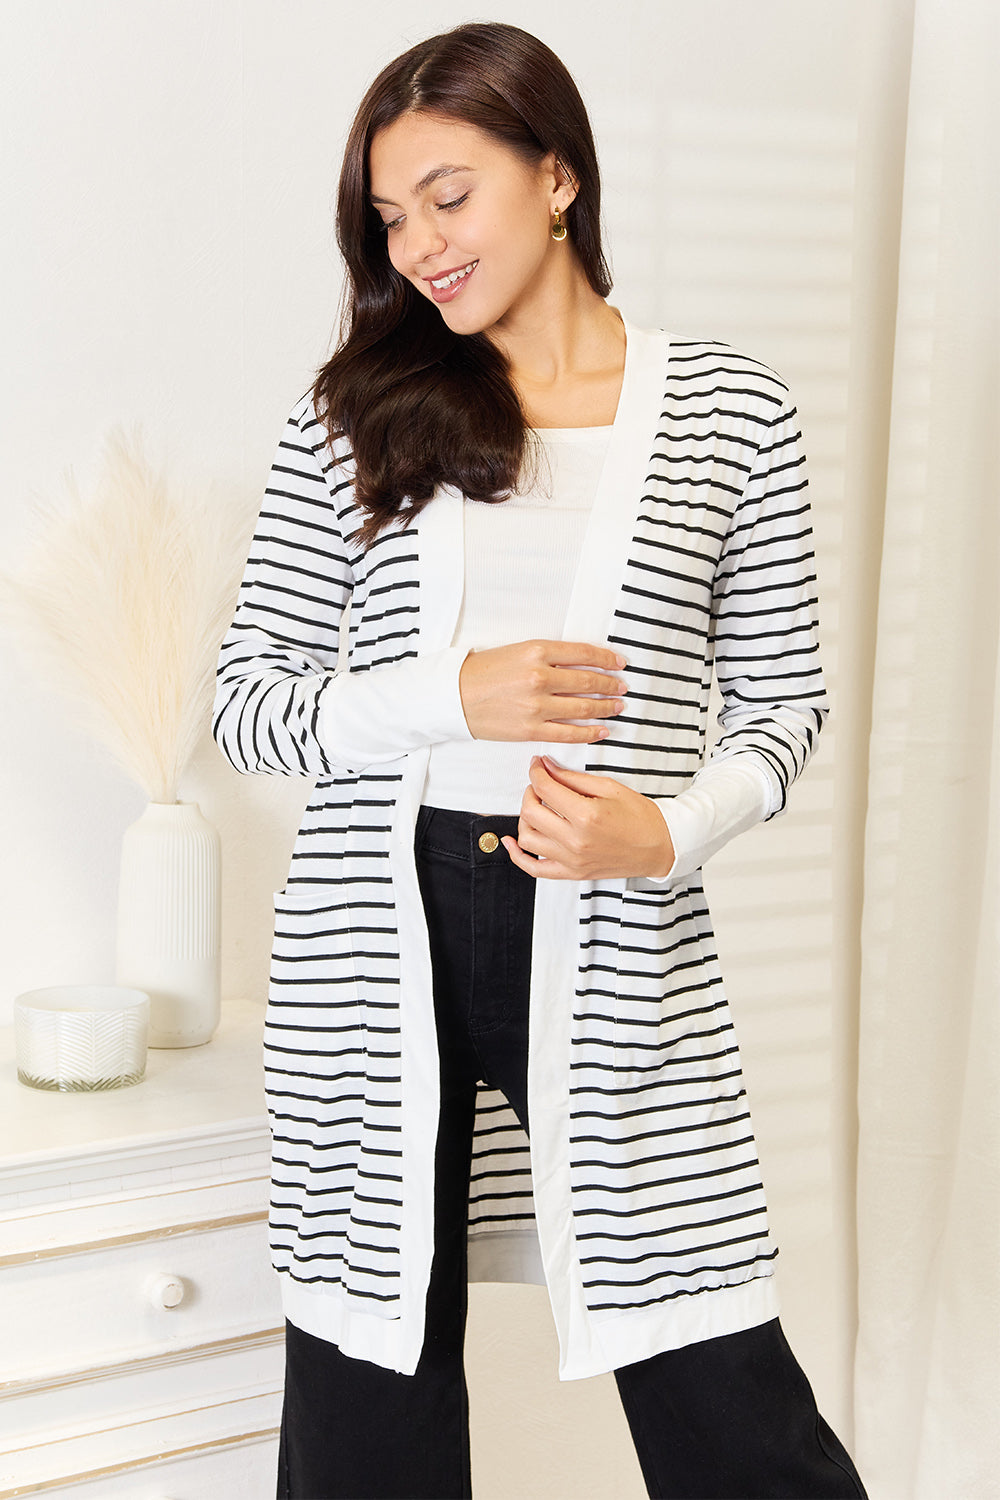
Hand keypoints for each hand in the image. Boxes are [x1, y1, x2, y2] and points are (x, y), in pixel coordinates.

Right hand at [459, 640, 627, 743]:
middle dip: (610, 685)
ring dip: (605, 707)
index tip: (619, 663)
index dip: (607, 658)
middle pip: (588, 681)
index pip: (584, 653)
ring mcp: (536, 705)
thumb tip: (581, 663)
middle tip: (622, 687)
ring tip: (617, 707)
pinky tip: (602, 730)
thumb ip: (548, 656)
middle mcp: (539, 676)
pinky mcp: (531, 729)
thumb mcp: (516, 651)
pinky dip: (589, 732)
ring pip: (583, 707)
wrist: (453, 696)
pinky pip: (569, 733)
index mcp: (537, 650)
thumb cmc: (482, 672)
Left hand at [502, 756, 675, 880]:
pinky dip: (518, 856)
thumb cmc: (640, 816)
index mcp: (586, 816)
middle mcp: (576, 840)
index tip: (537, 765)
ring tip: (538, 808)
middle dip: (530, 792)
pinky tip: (512, 841)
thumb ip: (572, 778)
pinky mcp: (572, 873)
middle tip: (539, 784)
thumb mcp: (609, 788)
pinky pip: (534, 869)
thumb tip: (546, 766)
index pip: (546, 789)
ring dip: (526, 818)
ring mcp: (572, 860)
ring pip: (528, 838)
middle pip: (531, 812)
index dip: (536, 772)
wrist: (660, 847)